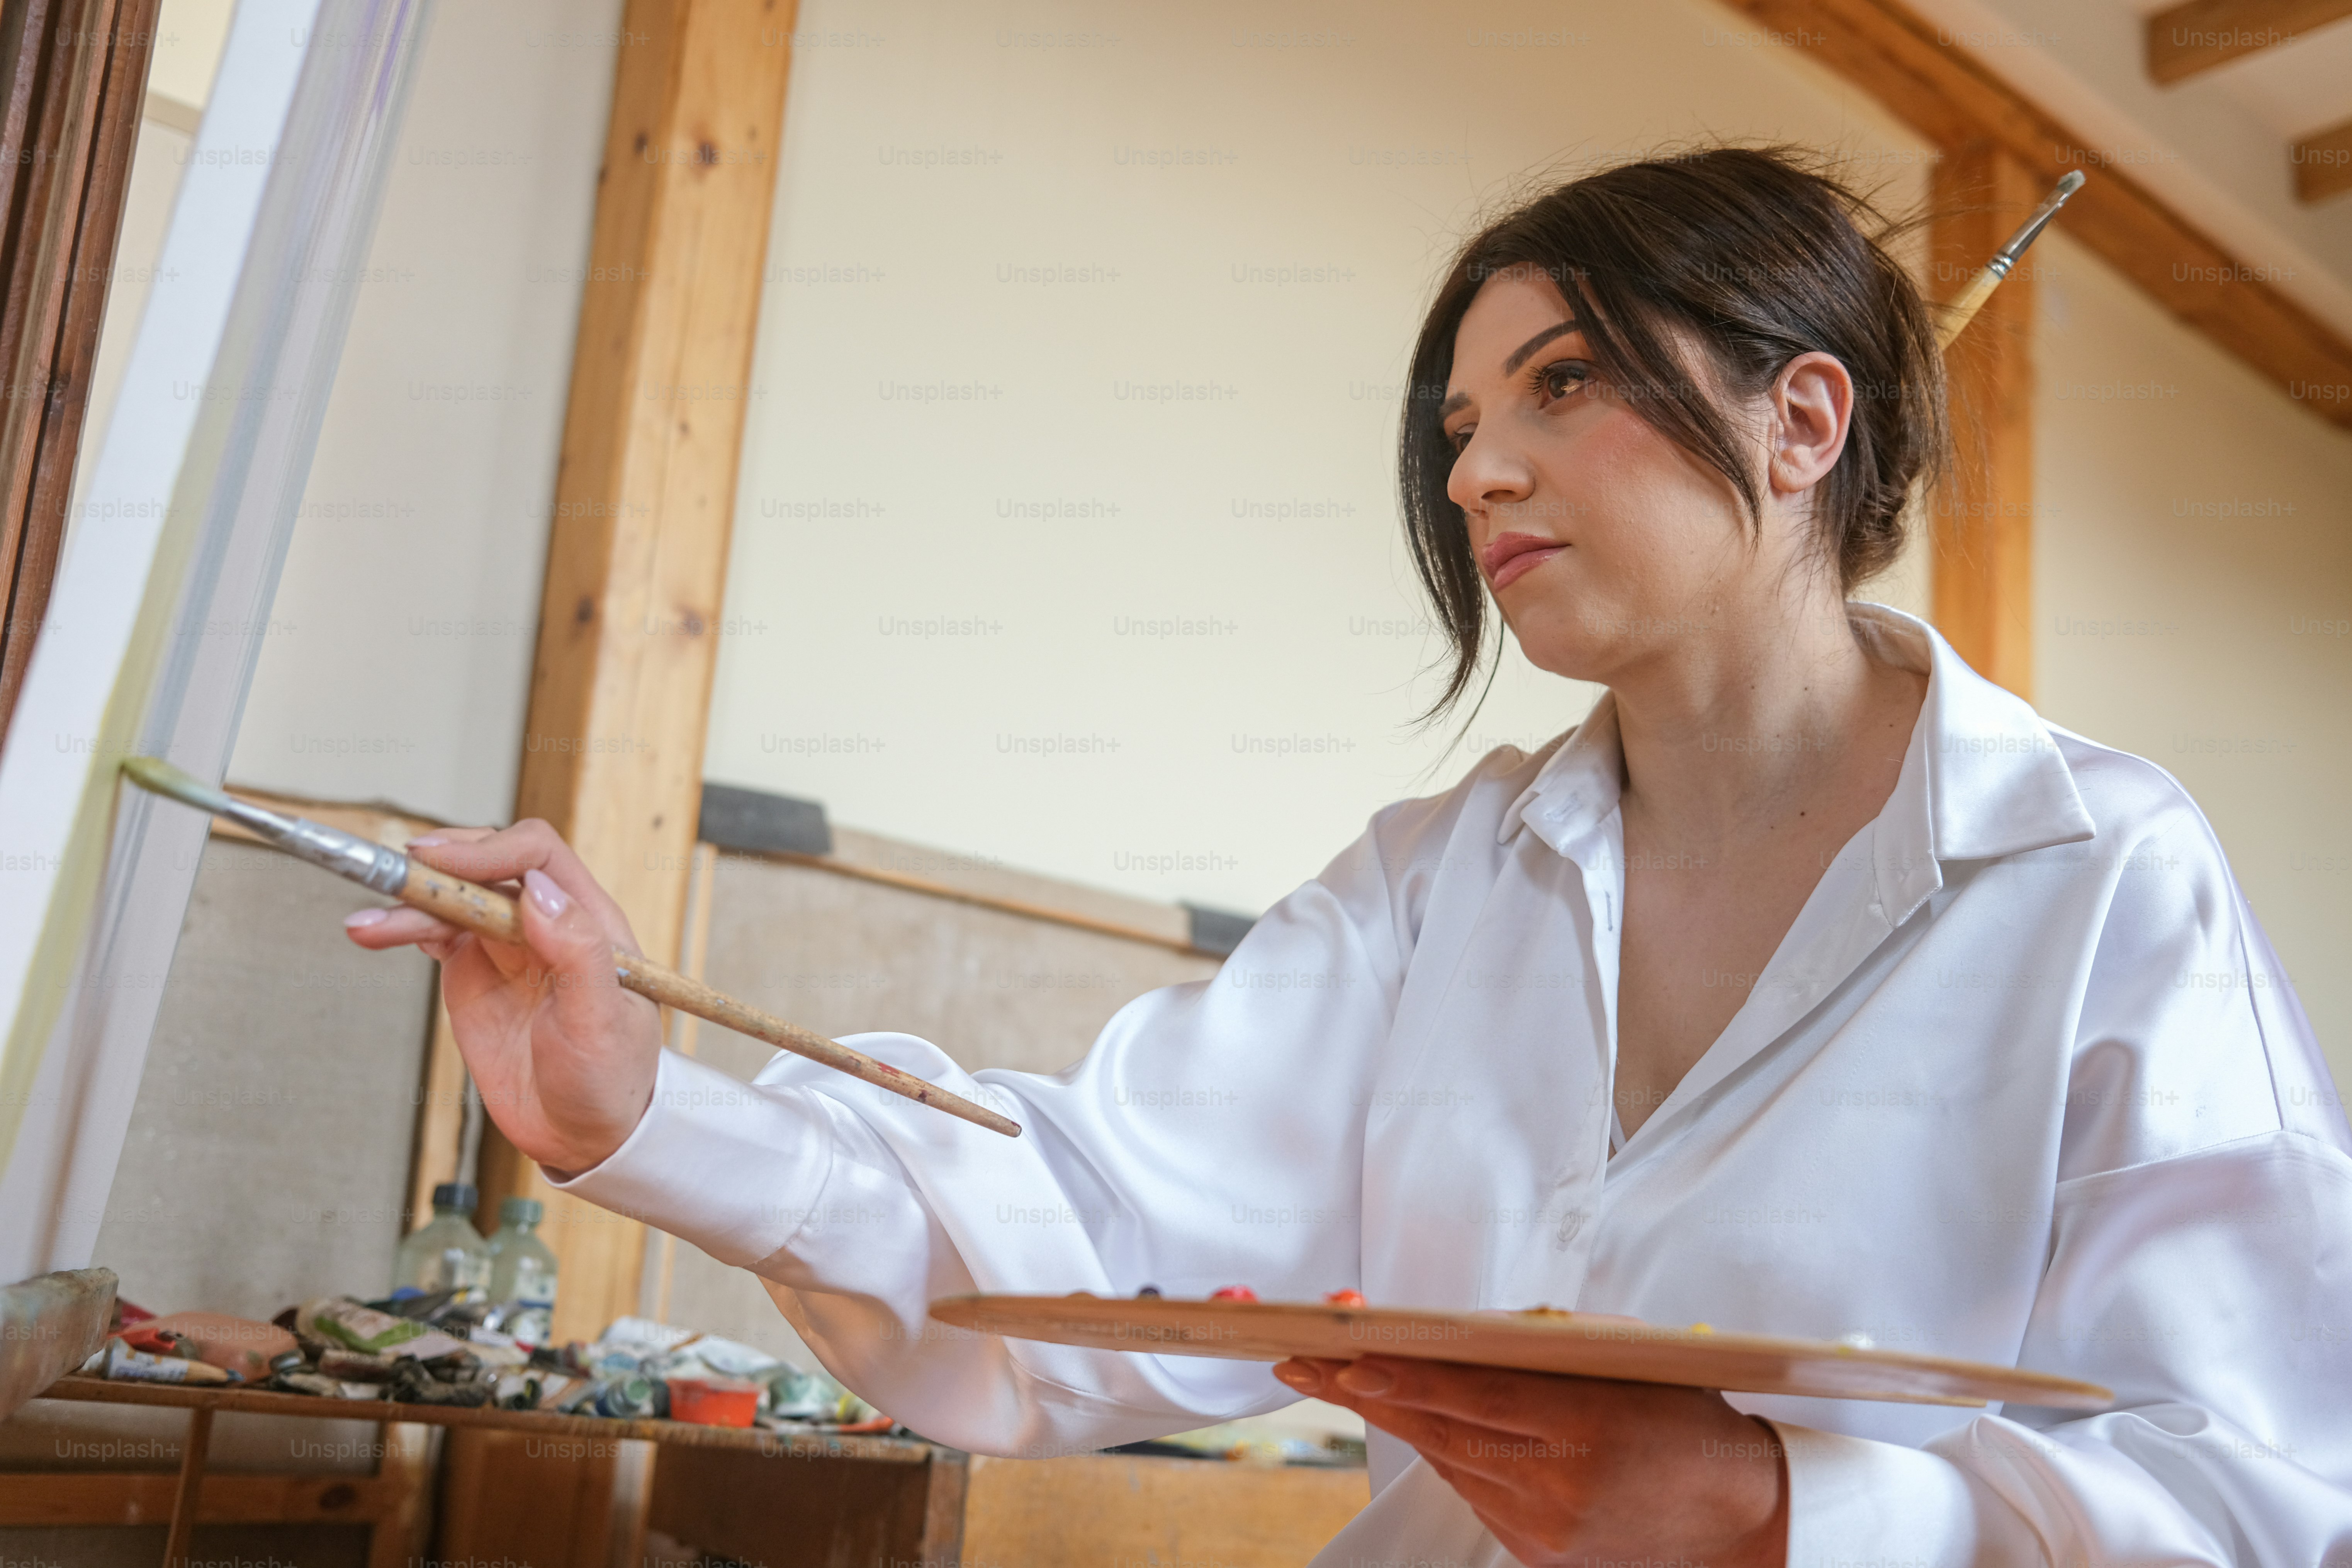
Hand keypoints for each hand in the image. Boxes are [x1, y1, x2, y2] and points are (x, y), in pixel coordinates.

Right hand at [343, 820, 660, 1174]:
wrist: (584, 1132)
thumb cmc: (608, 1077)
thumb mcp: (601, 1021)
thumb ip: (577, 952)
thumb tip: (538, 890)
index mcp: (587, 919)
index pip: (536, 856)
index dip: (488, 849)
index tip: (445, 862)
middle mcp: (543, 923)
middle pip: (485, 868)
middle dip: (439, 867)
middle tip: (394, 876)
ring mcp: (504, 947)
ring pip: (452, 901)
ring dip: (408, 904)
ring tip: (365, 927)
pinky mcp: (473, 973)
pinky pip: (436, 934)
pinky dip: (404, 928)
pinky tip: (376, 932)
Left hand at [1276, 1355, 1786, 1567]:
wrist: (1739, 1511)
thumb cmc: (1683, 1414)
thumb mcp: (1627, 1362)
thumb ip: (1548, 1345)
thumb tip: (1464, 1331)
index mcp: (1586, 1425)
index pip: (1475, 1398)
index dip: (1407, 1379)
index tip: (1348, 1359)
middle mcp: (1558, 1484)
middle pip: (1442, 1430)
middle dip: (1365, 1392)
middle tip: (1301, 1361)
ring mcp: (1545, 1526)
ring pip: (1449, 1461)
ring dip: (1398, 1417)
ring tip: (1341, 1377)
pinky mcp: (1539, 1553)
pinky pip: (1474, 1491)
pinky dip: (1447, 1453)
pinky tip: (1421, 1420)